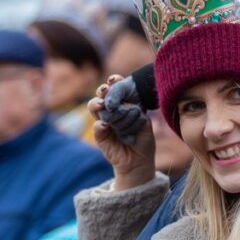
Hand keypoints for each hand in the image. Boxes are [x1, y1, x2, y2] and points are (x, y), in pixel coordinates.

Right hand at [89, 75, 154, 189]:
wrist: (140, 161)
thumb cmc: (144, 140)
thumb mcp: (144, 123)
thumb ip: (137, 113)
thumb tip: (128, 105)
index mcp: (123, 105)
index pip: (116, 89)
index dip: (114, 82)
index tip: (115, 79)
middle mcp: (112, 111)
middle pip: (101, 96)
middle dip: (102, 90)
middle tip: (105, 89)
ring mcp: (105, 123)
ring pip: (95, 108)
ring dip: (97, 104)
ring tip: (102, 105)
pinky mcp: (101, 137)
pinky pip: (97, 128)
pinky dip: (100, 125)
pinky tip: (105, 124)